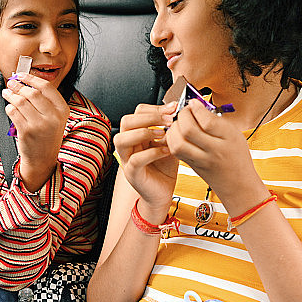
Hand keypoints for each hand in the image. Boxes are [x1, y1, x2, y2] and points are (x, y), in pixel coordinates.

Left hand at [1, 73, 68, 190]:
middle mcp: (53, 117)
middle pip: (32, 93)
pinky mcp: (27, 132)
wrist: (43, 159)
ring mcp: (40, 125)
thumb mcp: (54, 117)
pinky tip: (9, 107)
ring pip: (21, 102)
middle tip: (11, 83)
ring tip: (7, 93)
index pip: (46, 87)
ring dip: (11, 95)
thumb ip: (44, 100)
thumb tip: (25, 81)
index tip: (22, 75)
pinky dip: (9, 107)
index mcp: (62, 110)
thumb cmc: (46, 135)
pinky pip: (13, 113)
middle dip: (18, 86)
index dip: (31, 78)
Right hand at [113, 102, 178, 218]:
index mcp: (136, 135)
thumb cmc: (164, 168)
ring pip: (122, 139)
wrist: (163, 193)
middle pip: (126, 121)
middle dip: (149, 117)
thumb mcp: (170, 143)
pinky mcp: (132, 174)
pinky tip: (166, 151)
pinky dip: (151, 153)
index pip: (136, 113)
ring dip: (143, 132)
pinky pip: (135, 160)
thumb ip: (171, 130)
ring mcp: (126, 159)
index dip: (154, 108)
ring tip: (163, 134)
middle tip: (168, 119)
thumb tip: (179, 112)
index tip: (172, 108)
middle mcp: (128, 145)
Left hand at [165, 100, 266, 209]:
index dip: (197, 108)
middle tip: (185, 111)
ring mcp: (200, 160)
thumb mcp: (234, 133)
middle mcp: (214, 151)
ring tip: (179, 122)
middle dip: (183, 116)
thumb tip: (196, 106)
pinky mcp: (191, 165)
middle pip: (189, 131)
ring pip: (178, 143)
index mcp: (228, 139)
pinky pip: (175, 151)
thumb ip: (216, 120)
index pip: (208, 121)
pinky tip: (177, 133)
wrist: (238, 184)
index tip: (194, 103)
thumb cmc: (237, 156)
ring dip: (174, 128)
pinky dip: (172, 138)